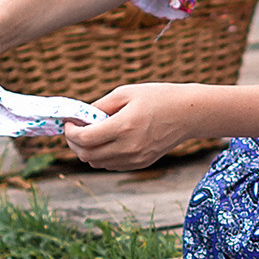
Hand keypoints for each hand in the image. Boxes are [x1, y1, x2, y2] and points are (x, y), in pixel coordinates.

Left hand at [63, 85, 199, 171]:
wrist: (188, 113)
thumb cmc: (157, 97)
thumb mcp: (125, 93)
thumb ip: (100, 106)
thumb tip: (79, 118)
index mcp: (124, 126)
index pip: (85, 139)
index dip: (70, 132)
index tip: (69, 123)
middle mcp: (129, 147)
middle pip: (87, 155)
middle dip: (74, 143)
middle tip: (74, 130)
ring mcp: (136, 159)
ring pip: (97, 163)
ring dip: (87, 151)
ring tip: (90, 135)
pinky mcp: (141, 164)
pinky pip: (111, 165)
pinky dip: (102, 156)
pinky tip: (106, 141)